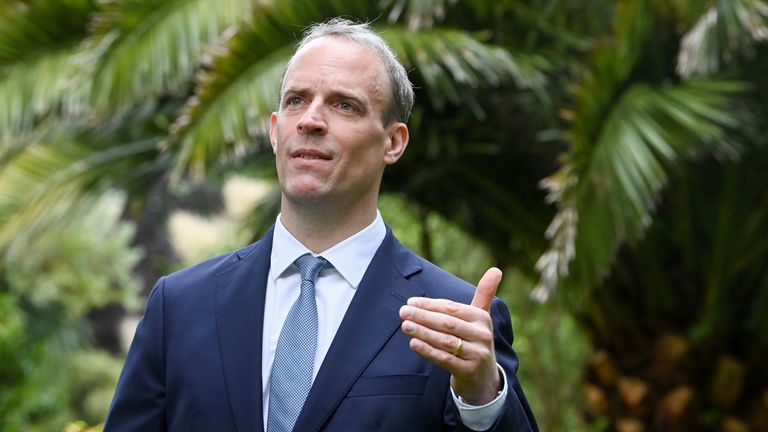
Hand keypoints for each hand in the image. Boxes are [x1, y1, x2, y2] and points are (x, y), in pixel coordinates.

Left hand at [399, 267, 502, 404]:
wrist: (484, 377)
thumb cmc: (476, 340)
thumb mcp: (481, 318)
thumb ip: (485, 293)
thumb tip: (496, 269)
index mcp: (482, 318)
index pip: (452, 308)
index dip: (430, 305)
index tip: (411, 301)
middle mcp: (482, 335)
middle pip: (447, 323)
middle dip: (423, 316)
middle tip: (403, 311)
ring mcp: (476, 354)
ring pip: (445, 341)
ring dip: (423, 332)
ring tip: (405, 325)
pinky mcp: (468, 371)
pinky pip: (445, 359)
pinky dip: (428, 350)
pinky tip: (413, 343)